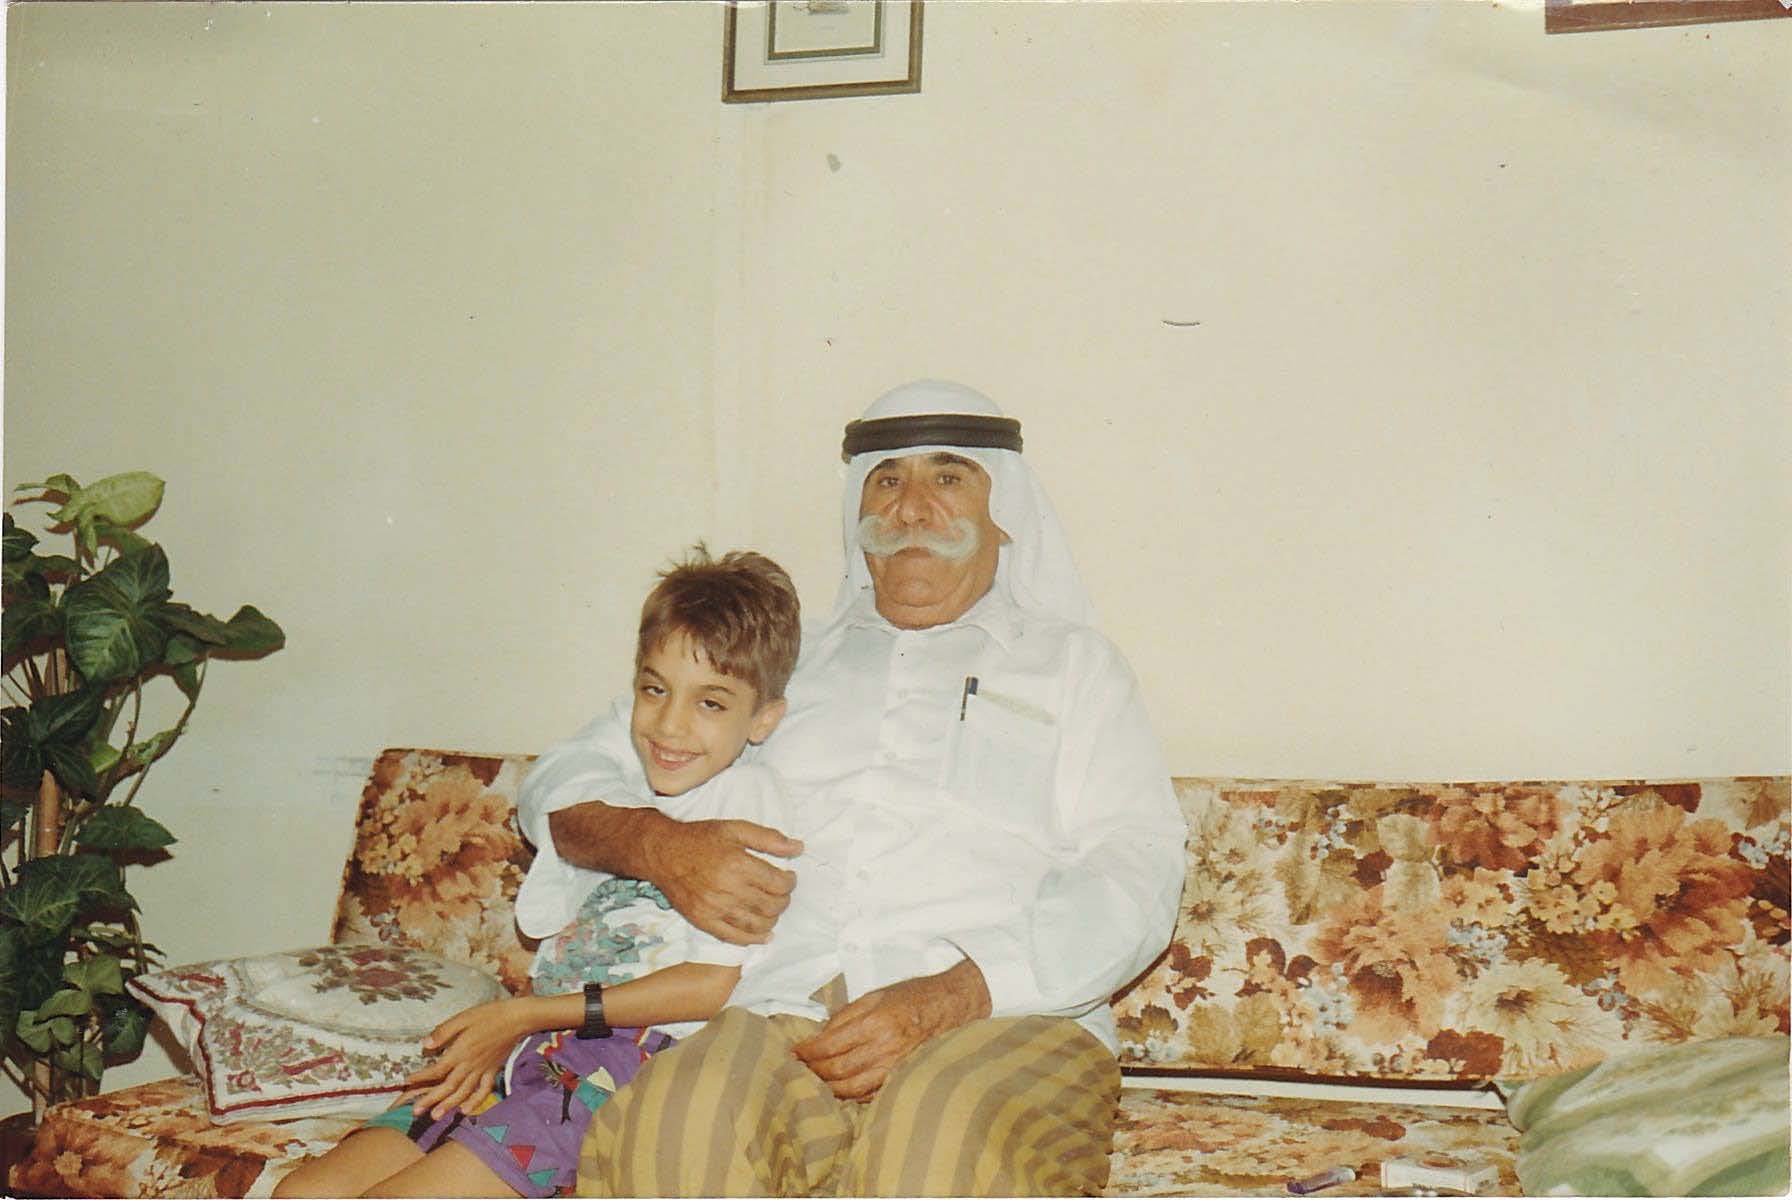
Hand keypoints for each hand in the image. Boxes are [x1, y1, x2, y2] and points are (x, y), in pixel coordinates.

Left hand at [400, 999, 536, 1119]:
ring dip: (448, 1105)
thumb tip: (424, 1045)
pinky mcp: (493, 1071)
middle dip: (430, 1099)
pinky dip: (475, 1102)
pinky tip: (465, 1111)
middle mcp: (470, 1065)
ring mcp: (482, 1070)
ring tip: (435, 1116)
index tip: (407, 1081)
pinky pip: (484, 1091)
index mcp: (460, 1052)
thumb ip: (443, 1032)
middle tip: (415, 1111)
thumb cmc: (488, 1015)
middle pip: (447, 1087)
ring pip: (463, 1093)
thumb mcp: (463, 1018)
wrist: (516, 1019)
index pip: (437, 1070)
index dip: (421, 1077)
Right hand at [646, 818, 801, 944]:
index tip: (788, 878)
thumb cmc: (700, 839)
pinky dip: (753, 939)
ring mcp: (715, 909)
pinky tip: (762, 934)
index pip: (778, 884)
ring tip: (771, 909)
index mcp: (738, 864)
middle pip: (771, 906)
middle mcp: (728, 889)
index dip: (790, 882)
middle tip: (780, 892)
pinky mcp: (704, 921)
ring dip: (771, 919)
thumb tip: (798, 848)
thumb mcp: (735, 828)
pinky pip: (735, 937)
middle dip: (783, 900)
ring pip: (757, 924)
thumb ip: (769, 838)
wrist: (663, 853)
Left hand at [790, 959, 991, 1099]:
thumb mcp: (875, 995)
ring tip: (815, 1081)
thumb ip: (845, 1016)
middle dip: (814, 1071)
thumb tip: (820, 1036)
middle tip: (799, 1068)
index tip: (794, 1052)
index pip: (830, 1045)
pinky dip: (851, 1095)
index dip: (808, 1051)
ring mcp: (895, 1067)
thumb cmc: (912, 996)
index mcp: (876, 1022)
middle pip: (838, 1070)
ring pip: (852, 1089)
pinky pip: (870, 1093)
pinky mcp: (902, 1077)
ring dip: (829, 1087)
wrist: (950, 1007)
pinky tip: (840, 1089)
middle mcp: (885, 1048)